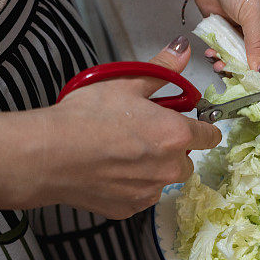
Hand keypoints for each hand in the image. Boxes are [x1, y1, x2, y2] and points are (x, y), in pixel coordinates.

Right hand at [38, 37, 220, 218]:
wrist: (49, 155)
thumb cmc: (87, 116)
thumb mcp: (126, 83)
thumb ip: (162, 70)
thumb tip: (182, 51)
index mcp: (176, 135)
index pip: (210, 135)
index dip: (200, 126)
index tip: (186, 121)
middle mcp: (170, 168)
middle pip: (186, 159)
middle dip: (172, 147)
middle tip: (142, 133)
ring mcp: (150, 191)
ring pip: (164, 178)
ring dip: (153, 168)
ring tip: (122, 151)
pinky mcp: (130, 209)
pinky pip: (141, 195)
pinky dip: (132, 185)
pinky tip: (109, 170)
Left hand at [188, 0, 259, 81]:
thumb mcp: (254, 14)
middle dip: (256, 75)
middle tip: (242, 82)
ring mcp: (251, 33)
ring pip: (248, 63)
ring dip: (234, 68)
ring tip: (221, 66)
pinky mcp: (231, 33)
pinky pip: (230, 55)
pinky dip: (221, 59)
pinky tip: (213, 55)